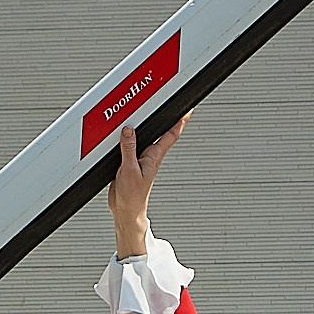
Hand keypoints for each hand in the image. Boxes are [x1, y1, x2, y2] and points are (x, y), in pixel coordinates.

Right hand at [108, 116, 185, 257]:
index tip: (188, 109)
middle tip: (170, 103)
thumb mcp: (129, 170)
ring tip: (148, 112)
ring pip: (144, 137)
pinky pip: (130, 145)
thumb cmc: (133, 196)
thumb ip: (128, 149)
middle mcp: (149, 155)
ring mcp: (140, 159)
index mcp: (154, 156)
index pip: (171, 134)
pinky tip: (126, 133)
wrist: (125, 210)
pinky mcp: (129, 162)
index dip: (180, 120)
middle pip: (160, 132)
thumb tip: (129, 130)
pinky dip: (128, 137)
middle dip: (165, 117)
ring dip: (146, 126)